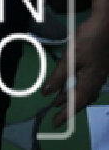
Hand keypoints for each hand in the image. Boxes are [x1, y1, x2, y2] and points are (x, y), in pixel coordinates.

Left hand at [39, 4, 108, 129]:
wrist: (105, 26)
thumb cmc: (87, 41)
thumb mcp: (69, 59)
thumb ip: (58, 77)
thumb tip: (46, 93)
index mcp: (90, 83)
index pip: (76, 104)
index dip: (65, 114)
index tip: (55, 123)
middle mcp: (96, 82)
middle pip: (81, 100)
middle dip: (68, 108)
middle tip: (55, 116)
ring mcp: (98, 75)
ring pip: (83, 92)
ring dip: (70, 98)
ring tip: (57, 102)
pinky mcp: (97, 68)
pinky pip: (86, 84)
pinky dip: (75, 88)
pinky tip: (68, 85)